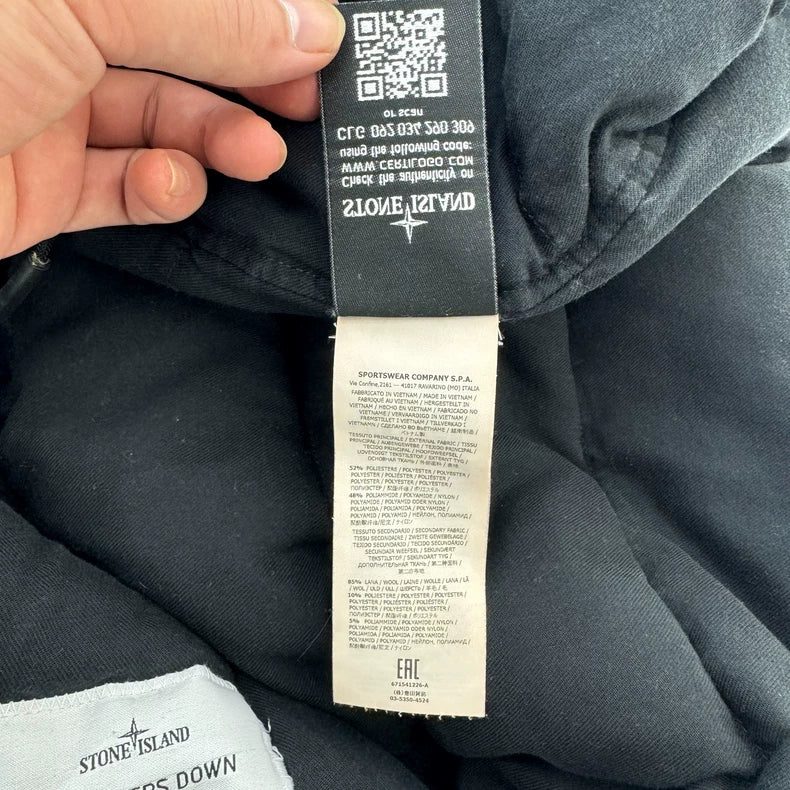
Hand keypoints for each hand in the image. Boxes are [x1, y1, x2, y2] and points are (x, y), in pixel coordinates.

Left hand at [0, 0, 344, 258]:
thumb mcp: (82, 2)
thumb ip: (207, 16)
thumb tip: (313, 26)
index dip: (259, 12)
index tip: (320, 40)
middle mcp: (58, 34)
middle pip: (183, 52)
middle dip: (251, 79)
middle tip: (307, 104)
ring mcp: (49, 112)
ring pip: (162, 126)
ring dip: (219, 142)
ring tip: (257, 156)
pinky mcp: (43, 188)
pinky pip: (124, 189)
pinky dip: (162, 191)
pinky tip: (172, 186)